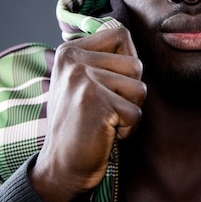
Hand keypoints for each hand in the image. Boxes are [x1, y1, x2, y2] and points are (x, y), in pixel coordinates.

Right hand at [30, 28, 146, 201]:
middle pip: (136, 65)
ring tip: (104, 120)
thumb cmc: (79, 125)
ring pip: (140, 89)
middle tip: (105, 110)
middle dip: (130, 93)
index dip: (128, 61)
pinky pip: (136, 113)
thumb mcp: (82, 82)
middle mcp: (74, 60)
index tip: (110, 84)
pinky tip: (104, 133)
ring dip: (129, 111)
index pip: (120, 34)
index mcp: (70, 50)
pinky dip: (127, 129)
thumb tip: (126, 35)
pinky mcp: (95, 103)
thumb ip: (102, 59)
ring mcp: (83, 80)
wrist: (60, 167)